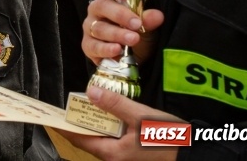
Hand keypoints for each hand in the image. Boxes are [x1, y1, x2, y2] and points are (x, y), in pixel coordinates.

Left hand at [57, 86, 180, 160]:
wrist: (194, 153)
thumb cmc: (167, 138)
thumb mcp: (140, 116)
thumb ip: (115, 104)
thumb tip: (91, 92)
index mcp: (112, 153)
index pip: (79, 139)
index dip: (64, 126)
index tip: (52, 116)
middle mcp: (115, 158)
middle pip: (89, 139)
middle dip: (80, 122)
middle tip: (71, 104)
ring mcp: (125, 158)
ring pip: (102, 139)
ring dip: (95, 123)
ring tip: (89, 104)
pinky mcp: (133, 154)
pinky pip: (114, 140)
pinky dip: (109, 127)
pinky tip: (112, 114)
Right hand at [83, 0, 163, 65]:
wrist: (132, 58)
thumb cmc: (136, 32)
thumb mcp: (146, 25)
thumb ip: (149, 19)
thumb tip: (157, 15)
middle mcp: (97, 9)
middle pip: (101, 5)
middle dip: (120, 15)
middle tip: (136, 23)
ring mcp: (90, 26)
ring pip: (99, 27)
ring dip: (117, 34)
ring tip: (133, 39)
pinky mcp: (88, 45)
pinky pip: (93, 46)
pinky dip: (106, 49)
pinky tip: (117, 50)